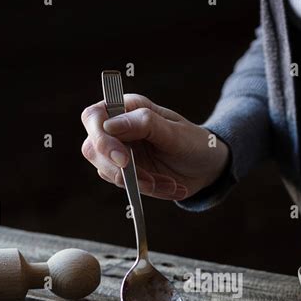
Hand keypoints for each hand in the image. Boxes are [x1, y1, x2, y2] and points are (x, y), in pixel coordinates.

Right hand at [81, 94, 229, 200]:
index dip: (101, 138)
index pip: (94, 117)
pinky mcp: (126, 174)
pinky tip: (170, 187)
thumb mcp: (174, 132)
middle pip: (93, 149)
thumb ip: (144, 124)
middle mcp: (118, 130)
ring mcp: (119, 153)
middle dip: (119, 170)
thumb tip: (109, 125)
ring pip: (108, 172)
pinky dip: (148, 191)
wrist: (206, 166)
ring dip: (139, 183)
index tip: (124, 159)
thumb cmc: (193, 142)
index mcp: (127, 109)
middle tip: (149, 181)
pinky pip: (126, 187)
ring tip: (169, 183)